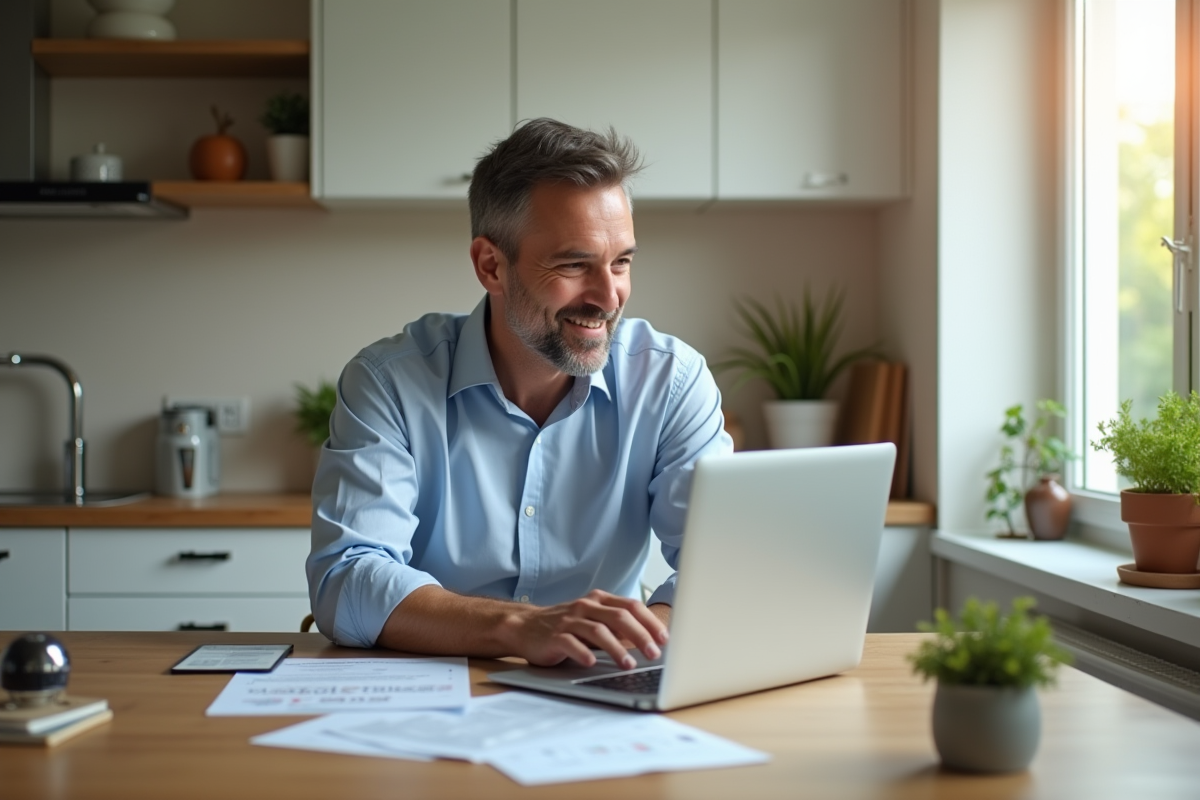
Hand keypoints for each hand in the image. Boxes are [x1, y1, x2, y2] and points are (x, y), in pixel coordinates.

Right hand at [507, 589, 668, 669]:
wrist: (524, 627)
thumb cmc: (565, 626)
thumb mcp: (593, 620)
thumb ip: (616, 625)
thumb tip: (649, 640)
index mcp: (598, 600)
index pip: (631, 606)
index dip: (650, 622)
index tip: (664, 638)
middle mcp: (585, 606)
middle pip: (619, 616)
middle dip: (640, 635)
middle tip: (654, 653)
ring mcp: (569, 620)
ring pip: (598, 630)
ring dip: (616, 648)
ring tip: (628, 665)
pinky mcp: (554, 636)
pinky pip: (571, 643)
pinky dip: (583, 653)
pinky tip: (592, 663)